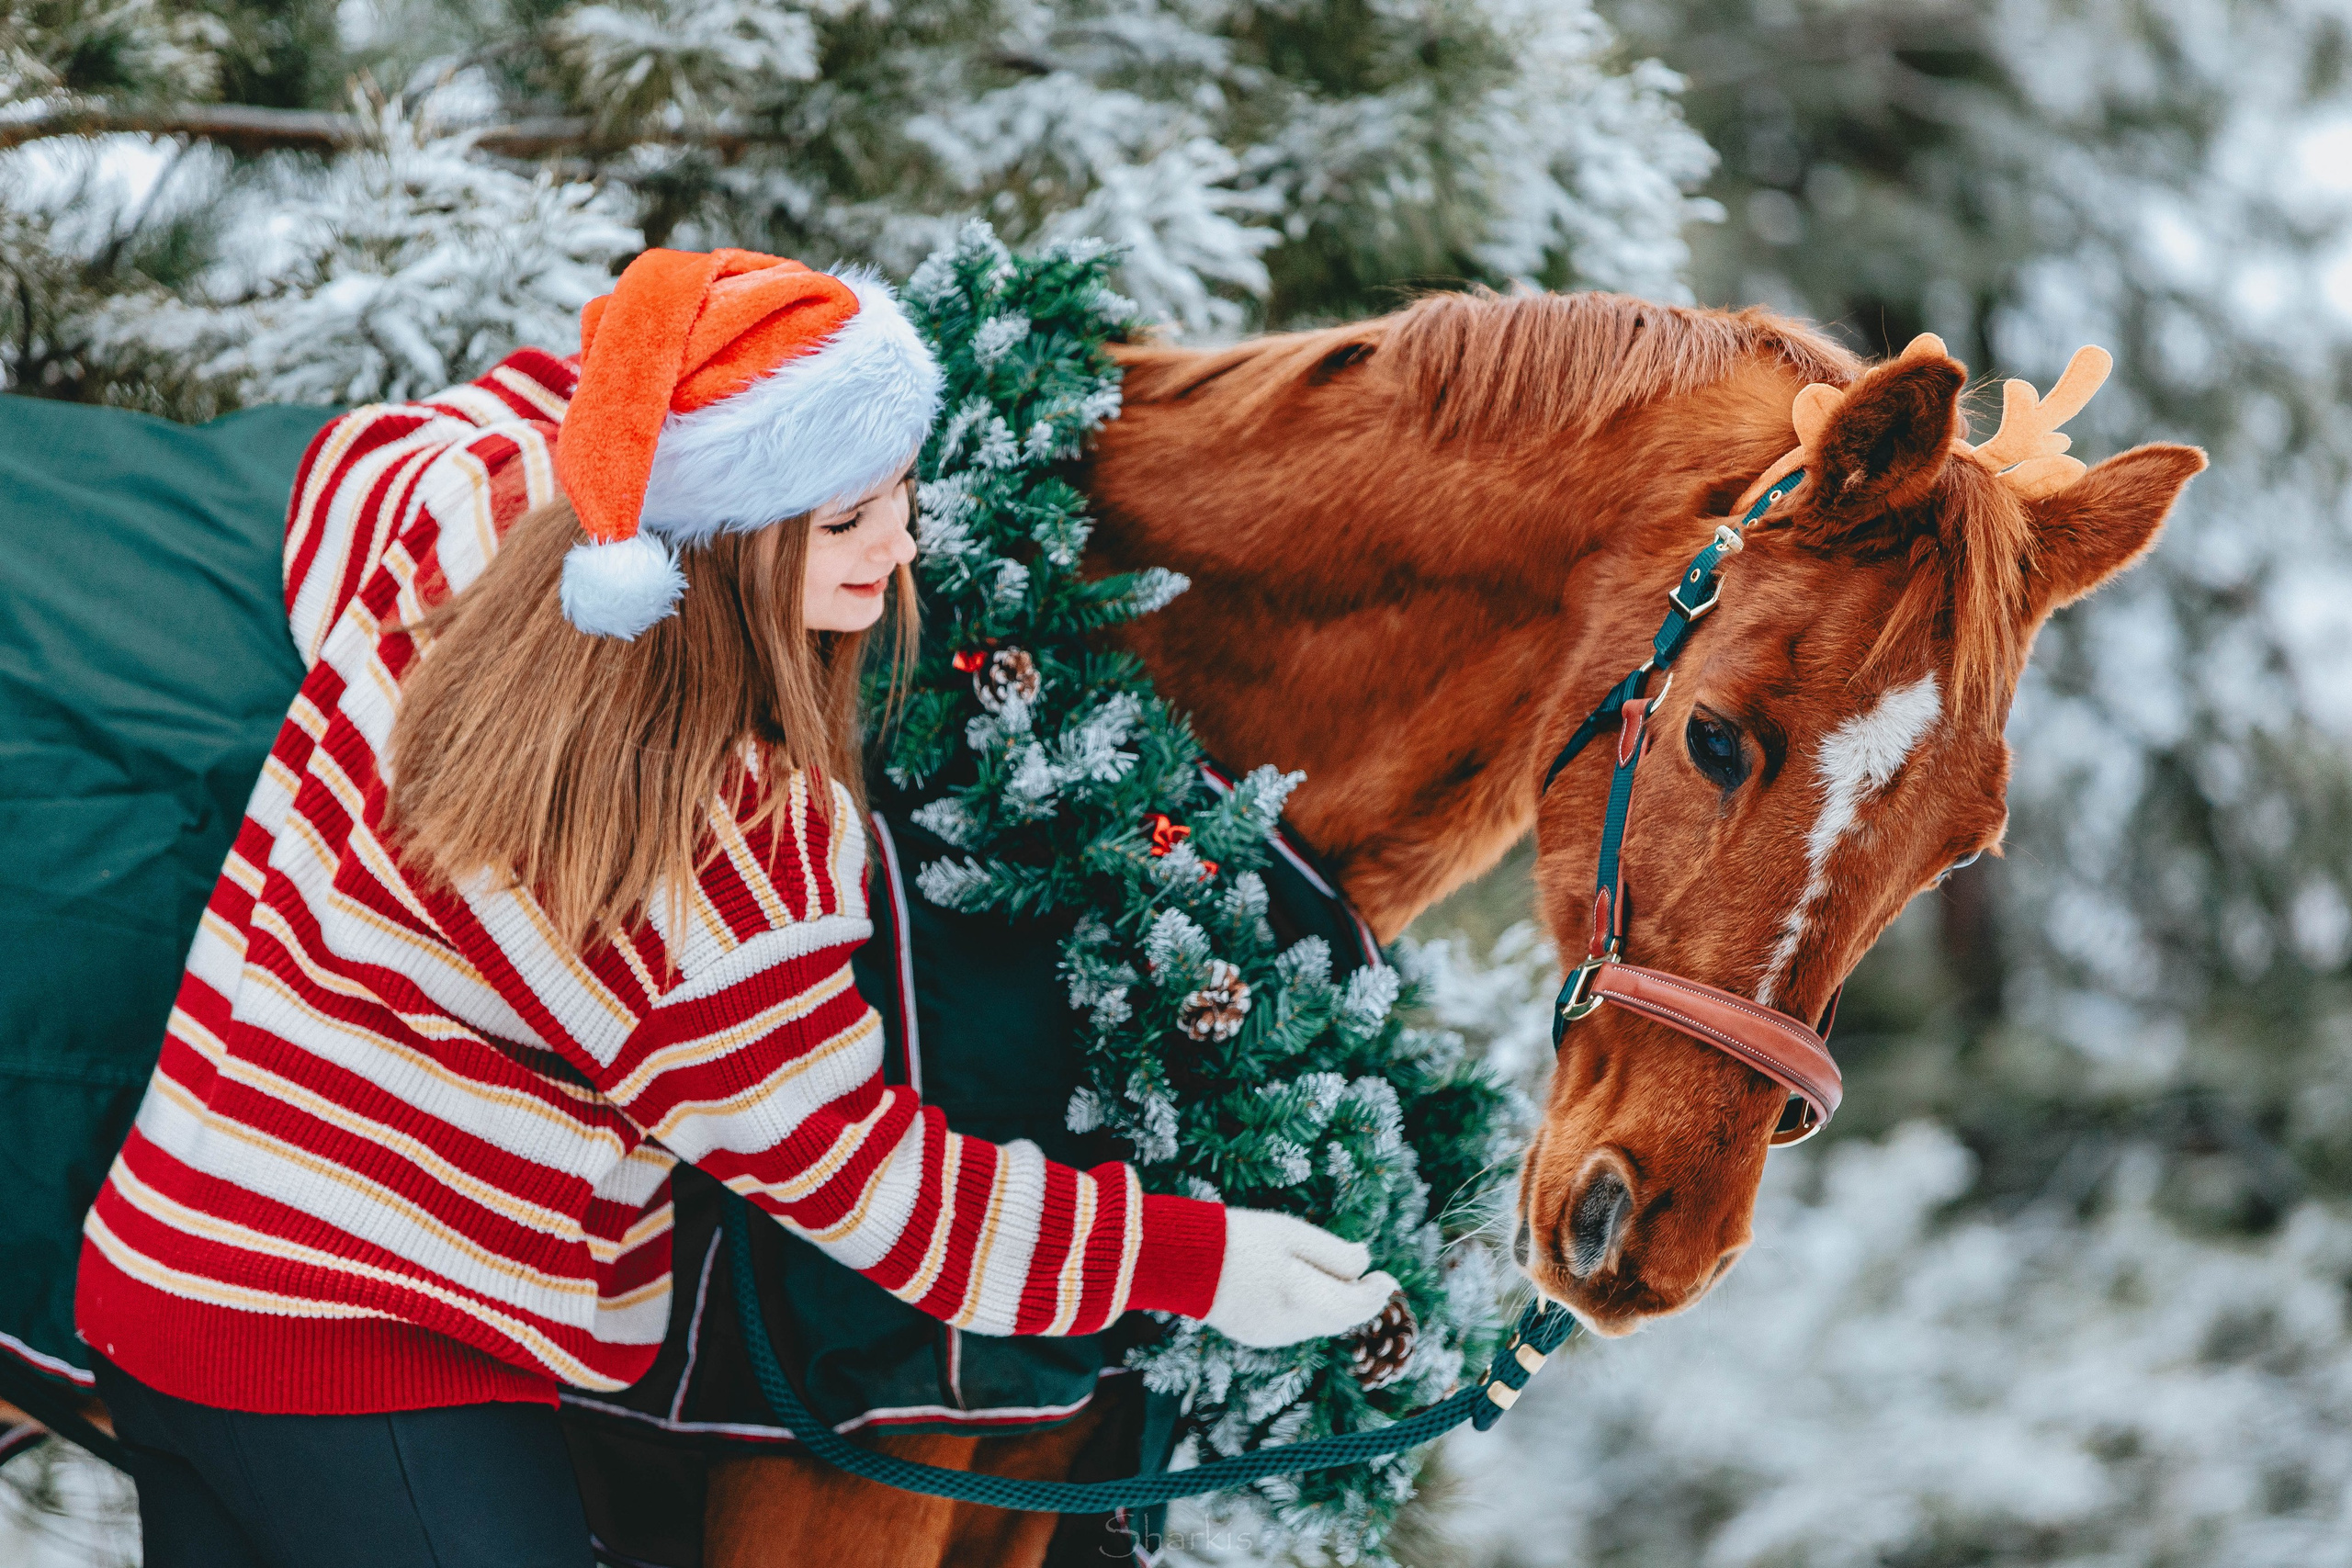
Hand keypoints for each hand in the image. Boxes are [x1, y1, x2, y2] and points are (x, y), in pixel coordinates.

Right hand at [1201, 1209, 1398, 1348]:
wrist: (1181, 1261)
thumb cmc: (1239, 1237)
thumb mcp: (1291, 1233)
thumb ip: (1334, 1252)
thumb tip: (1365, 1263)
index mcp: (1303, 1297)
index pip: (1356, 1306)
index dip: (1377, 1294)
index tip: (1388, 1278)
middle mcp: (1290, 1325)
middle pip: (1339, 1319)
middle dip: (1356, 1301)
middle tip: (1369, 1280)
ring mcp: (1271, 1336)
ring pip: (1317, 1324)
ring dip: (1331, 1305)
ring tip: (1331, 1277)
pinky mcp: (1253, 1336)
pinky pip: (1293, 1327)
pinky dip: (1304, 1310)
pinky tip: (1294, 1287)